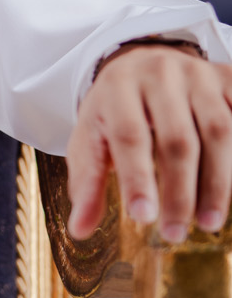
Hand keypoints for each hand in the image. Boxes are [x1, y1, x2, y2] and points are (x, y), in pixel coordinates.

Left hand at [67, 45, 231, 243]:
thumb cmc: (113, 110)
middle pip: (177, 139)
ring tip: (207, 223)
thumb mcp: (90, 139)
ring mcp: (198, 74)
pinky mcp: (225, 78)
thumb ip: (87, 182)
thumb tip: (79, 230)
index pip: (130, 136)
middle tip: (174, 233)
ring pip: (218, 130)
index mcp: (118, 87)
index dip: (137, 178)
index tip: (143, 218)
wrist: (141, 63)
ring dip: (217, 183)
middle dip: (179, 192)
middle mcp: (160, 74)